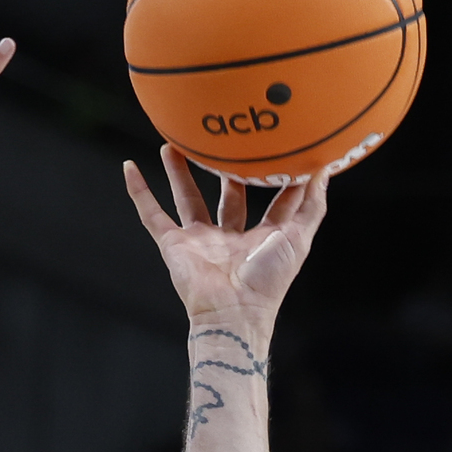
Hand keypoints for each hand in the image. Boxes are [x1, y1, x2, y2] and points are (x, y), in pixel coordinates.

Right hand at [121, 147, 329, 331]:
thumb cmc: (268, 281)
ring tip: (174, 143)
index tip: (280, 146)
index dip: (276, 176)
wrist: (233, 312)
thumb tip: (323, 171)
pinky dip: (139, 193)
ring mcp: (199, 240)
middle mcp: (229, 237)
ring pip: (187, 198)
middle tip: (224, 139)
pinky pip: (152, 215)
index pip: (272, 200)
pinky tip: (129, 168)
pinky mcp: (173, 245)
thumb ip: (312, 206)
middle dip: (225, 170)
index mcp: (261, 236)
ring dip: (179, 173)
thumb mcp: (298, 238)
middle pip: (226, 195)